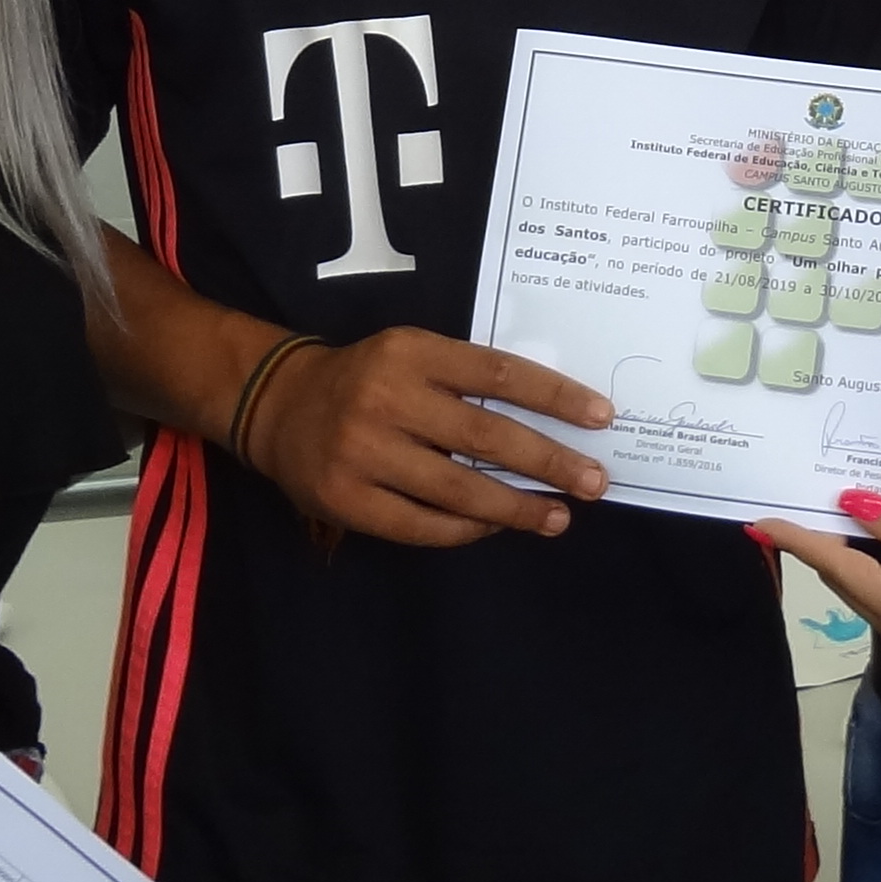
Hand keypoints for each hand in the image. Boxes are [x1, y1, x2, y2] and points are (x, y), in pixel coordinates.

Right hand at [244, 331, 616, 548]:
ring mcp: (363, 454)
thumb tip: (549, 420)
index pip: (498, 373)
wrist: (279, 405)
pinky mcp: (347, 500)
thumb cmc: (366, 378)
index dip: (555, 397)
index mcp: (410, 352)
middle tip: (595, 481)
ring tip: (557, 518)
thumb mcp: (410, 354)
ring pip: (457, 488)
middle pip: (486, 436)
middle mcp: (387, 399)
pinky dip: (465, 529)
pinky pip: (422, 525)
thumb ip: (464, 378)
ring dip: (516, 508)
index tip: (601, 417)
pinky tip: (495, 528)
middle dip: (549, 462)